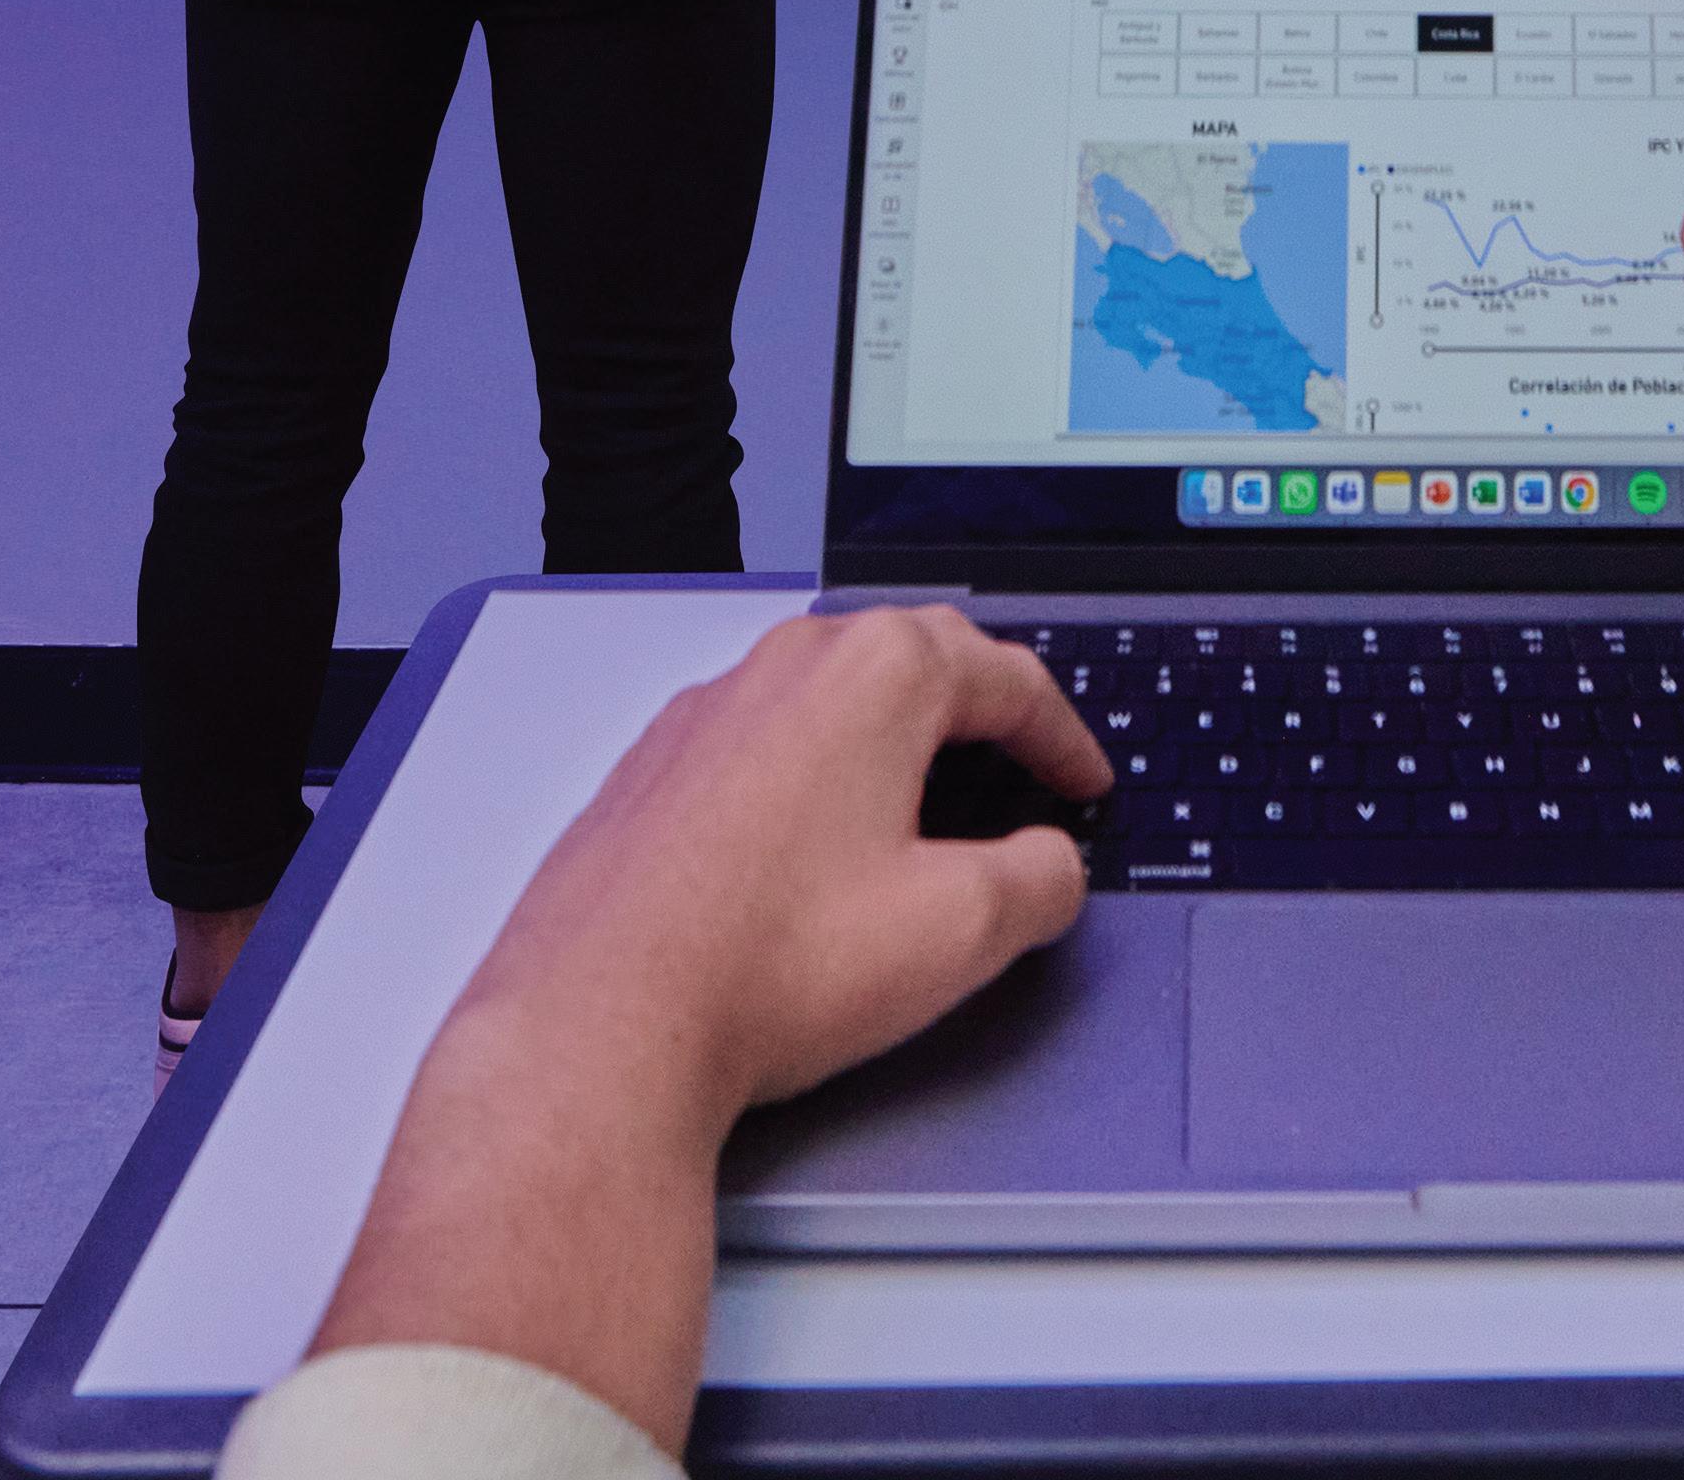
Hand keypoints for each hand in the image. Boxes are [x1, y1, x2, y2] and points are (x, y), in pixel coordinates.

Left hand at [310, 608, 1107, 1443]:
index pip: (1008, 678)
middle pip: (914, 658)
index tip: (1083, 781)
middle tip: (1020, 761)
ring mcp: (706, 716)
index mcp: (874, 676)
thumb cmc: (761, 968)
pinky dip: (811, 774)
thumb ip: (1041, 880)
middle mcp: (783, 669)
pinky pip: (757, 745)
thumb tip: (1049, 867)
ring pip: (826, 695)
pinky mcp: (650, 773)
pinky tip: (814, 853)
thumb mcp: (962, 931)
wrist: (600, 1025)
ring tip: (924, 804)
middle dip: (981, 709)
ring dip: (890, 737)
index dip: (1065, 737)